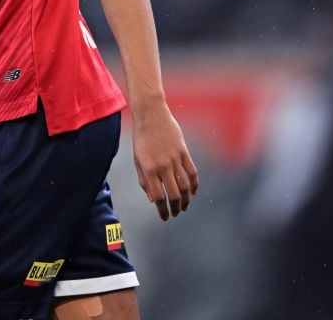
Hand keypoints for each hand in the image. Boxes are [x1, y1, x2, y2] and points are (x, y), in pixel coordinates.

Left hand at [131, 102, 199, 220]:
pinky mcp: (184, 152)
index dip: (162, 210)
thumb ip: (144, 180)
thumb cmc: (141, 138)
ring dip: (185, 200)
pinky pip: (192, 173)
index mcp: (149, 169)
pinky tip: (192, 192)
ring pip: (185, 186)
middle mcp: (163, 166)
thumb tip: (153, 199)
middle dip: (175, 208)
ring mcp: (175, 159)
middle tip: (175, 214)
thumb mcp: (138, 159)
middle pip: (173, 195)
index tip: (164, 217)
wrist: (151, 115)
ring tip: (183, 206)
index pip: (158, 197)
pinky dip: (194, 185)